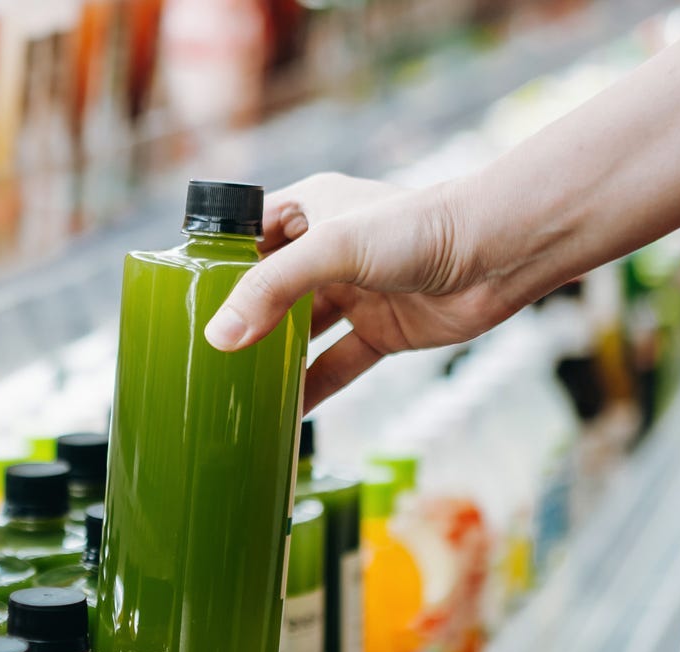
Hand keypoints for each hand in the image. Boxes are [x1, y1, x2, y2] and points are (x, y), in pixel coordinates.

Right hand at [204, 172, 522, 411]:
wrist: (501, 253)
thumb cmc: (420, 228)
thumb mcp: (334, 249)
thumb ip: (273, 289)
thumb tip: (220, 337)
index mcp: (310, 209)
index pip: (245, 236)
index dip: (214, 265)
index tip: (179, 300)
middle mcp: (328, 251)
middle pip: (268, 291)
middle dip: (238, 321)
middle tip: (198, 356)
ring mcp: (356, 293)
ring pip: (300, 333)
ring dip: (272, 360)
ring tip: (231, 391)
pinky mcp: (383, 332)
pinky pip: (336, 365)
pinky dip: (312, 389)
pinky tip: (284, 415)